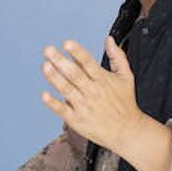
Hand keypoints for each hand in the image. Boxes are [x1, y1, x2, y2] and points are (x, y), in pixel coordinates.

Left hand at [41, 37, 170, 170]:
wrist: (127, 131)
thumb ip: (117, 56)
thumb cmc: (125, 102)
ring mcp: (84, 106)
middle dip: (60, 61)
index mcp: (103, 79)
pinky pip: (63, 110)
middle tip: (47, 49)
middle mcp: (92, 91)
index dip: (77, 52)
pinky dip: (53, 103)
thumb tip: (108, 38)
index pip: (88, 62)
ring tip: (45, 65)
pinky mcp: (77, 119)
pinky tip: (44, 94)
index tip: (66, 43)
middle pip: (74, 74)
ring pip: (67, 89)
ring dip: (55, 78)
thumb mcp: (126, 77)